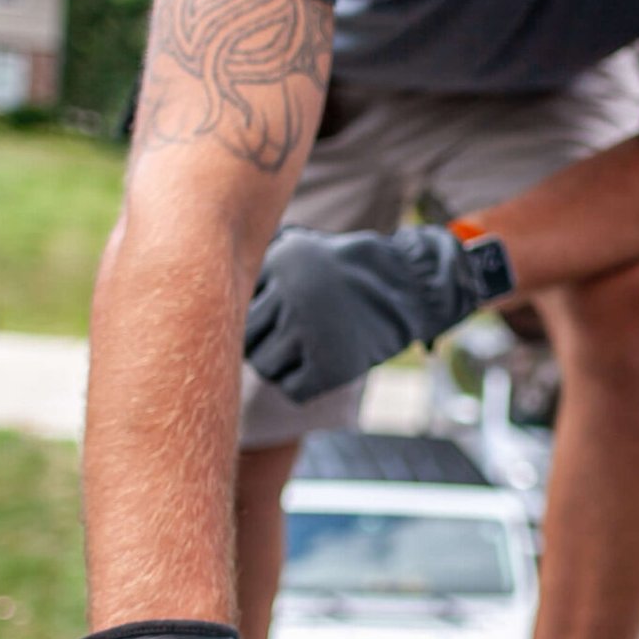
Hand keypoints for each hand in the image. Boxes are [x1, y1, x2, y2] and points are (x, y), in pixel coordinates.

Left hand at [244, 223, 514, 403]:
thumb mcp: (306, 249)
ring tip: (306, 355)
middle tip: (291, 342)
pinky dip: (303, 385)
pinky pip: (294, 388)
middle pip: (248, 338)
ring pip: (266, 366)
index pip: (240, 305)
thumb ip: (267, 266)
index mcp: (281, 261)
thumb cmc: (352, 272)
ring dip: (282, 366)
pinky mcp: (329, 365)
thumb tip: (226, 293)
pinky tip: (320, 369)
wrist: (411, 287)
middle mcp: (290, 294)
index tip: (283, 313)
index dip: (260, 315)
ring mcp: (309, 330)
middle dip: (265, 344)